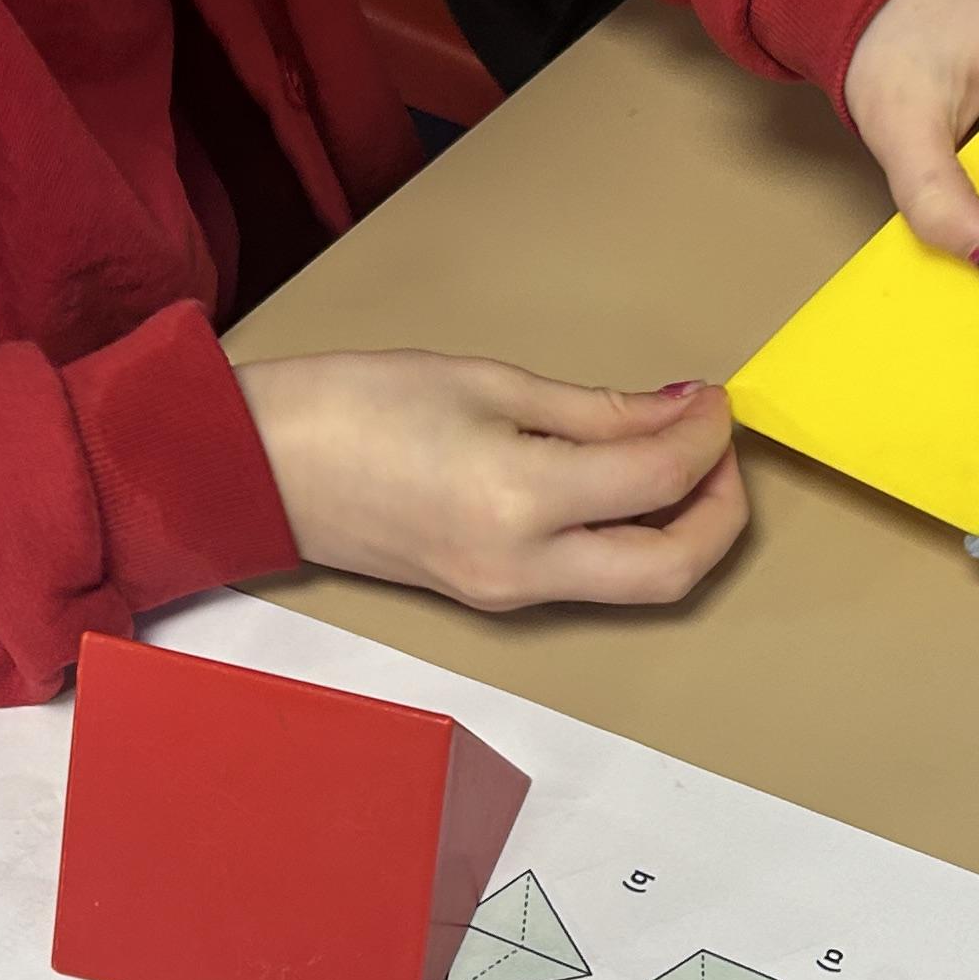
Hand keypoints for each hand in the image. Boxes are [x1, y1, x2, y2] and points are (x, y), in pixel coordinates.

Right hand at [232, 354, 744, 611]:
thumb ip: (595, 410)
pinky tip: (623, 481)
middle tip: (719, 446)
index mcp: (518, 502)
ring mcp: (506, 594)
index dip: (707, 435)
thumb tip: (678, 414)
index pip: (660, 480)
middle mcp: (521, 569)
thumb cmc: (353, 406)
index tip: (713, 397)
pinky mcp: (491, 597)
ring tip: (678, 456)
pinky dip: (629, 537)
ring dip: (681, 529)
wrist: (257, 466)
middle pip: (671, 571)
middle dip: (721, 511)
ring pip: (638, 586)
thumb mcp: (486, 382)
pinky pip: (590, 580)